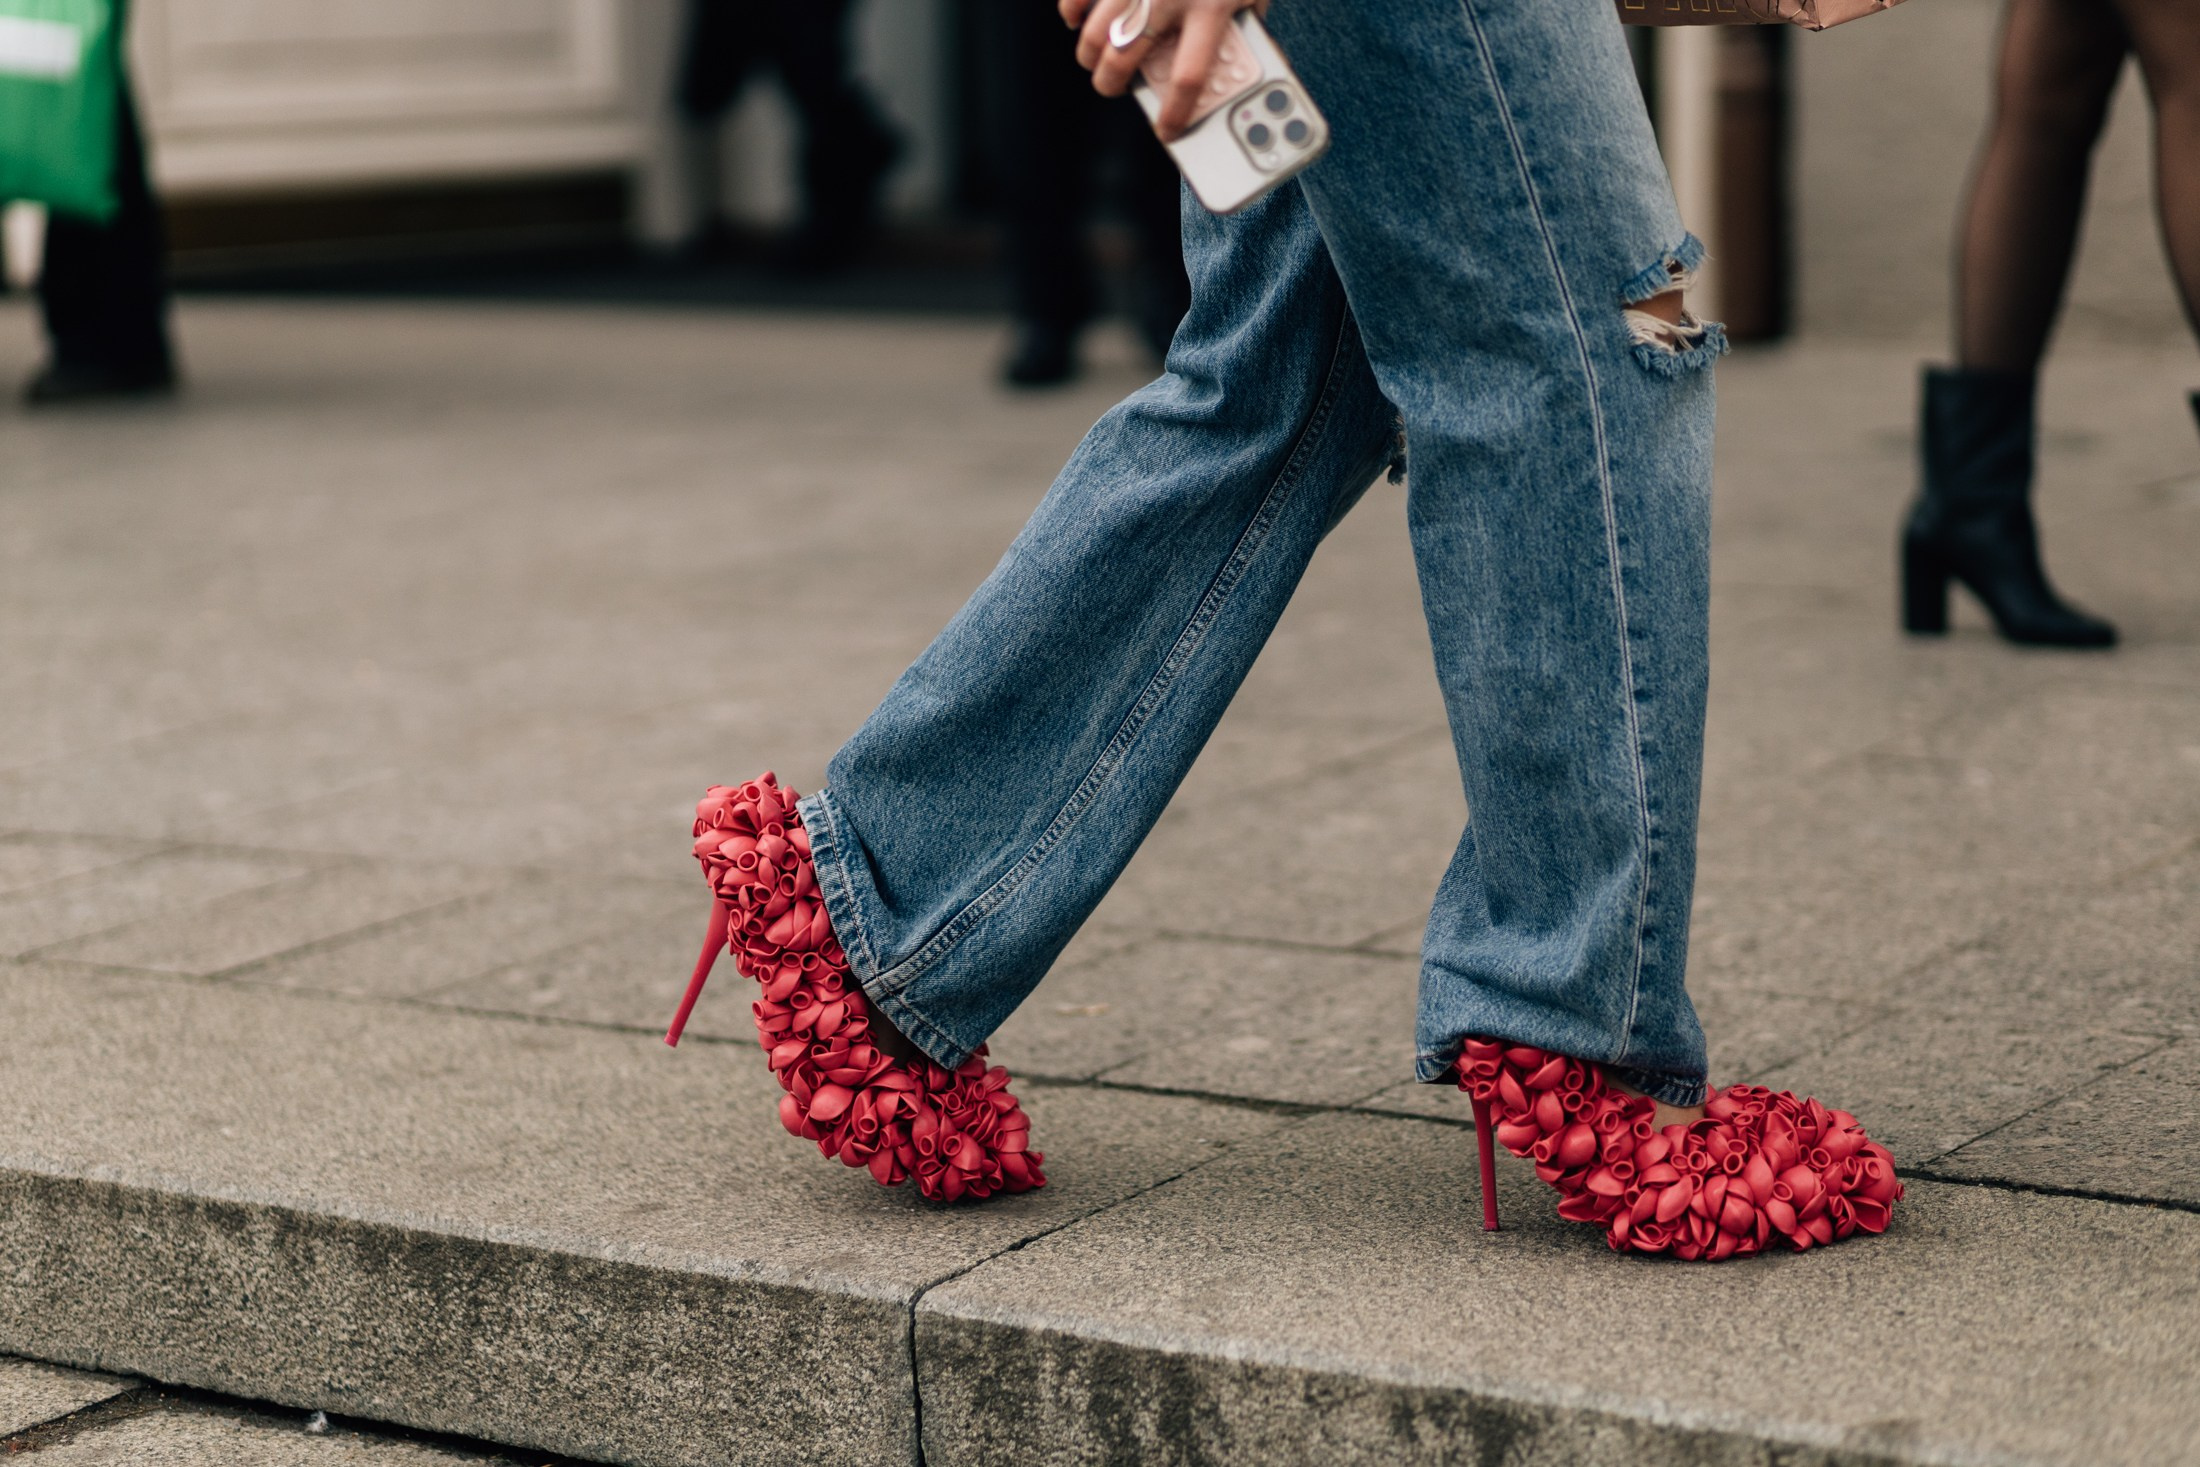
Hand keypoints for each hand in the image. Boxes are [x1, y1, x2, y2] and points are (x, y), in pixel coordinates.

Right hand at [1060, 0, 1266, 141]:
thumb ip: (1245, 24)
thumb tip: (1235, 59)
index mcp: (1212, 7)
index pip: (1189, 77)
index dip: (1174, 113)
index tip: (1168, 130)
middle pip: (1123, 60)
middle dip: (1110, 84)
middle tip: (1111, 86)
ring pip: (1094, 33)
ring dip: (1089, 53)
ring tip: (1095, 57)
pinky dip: (1072, 10)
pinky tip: (1079, 17)